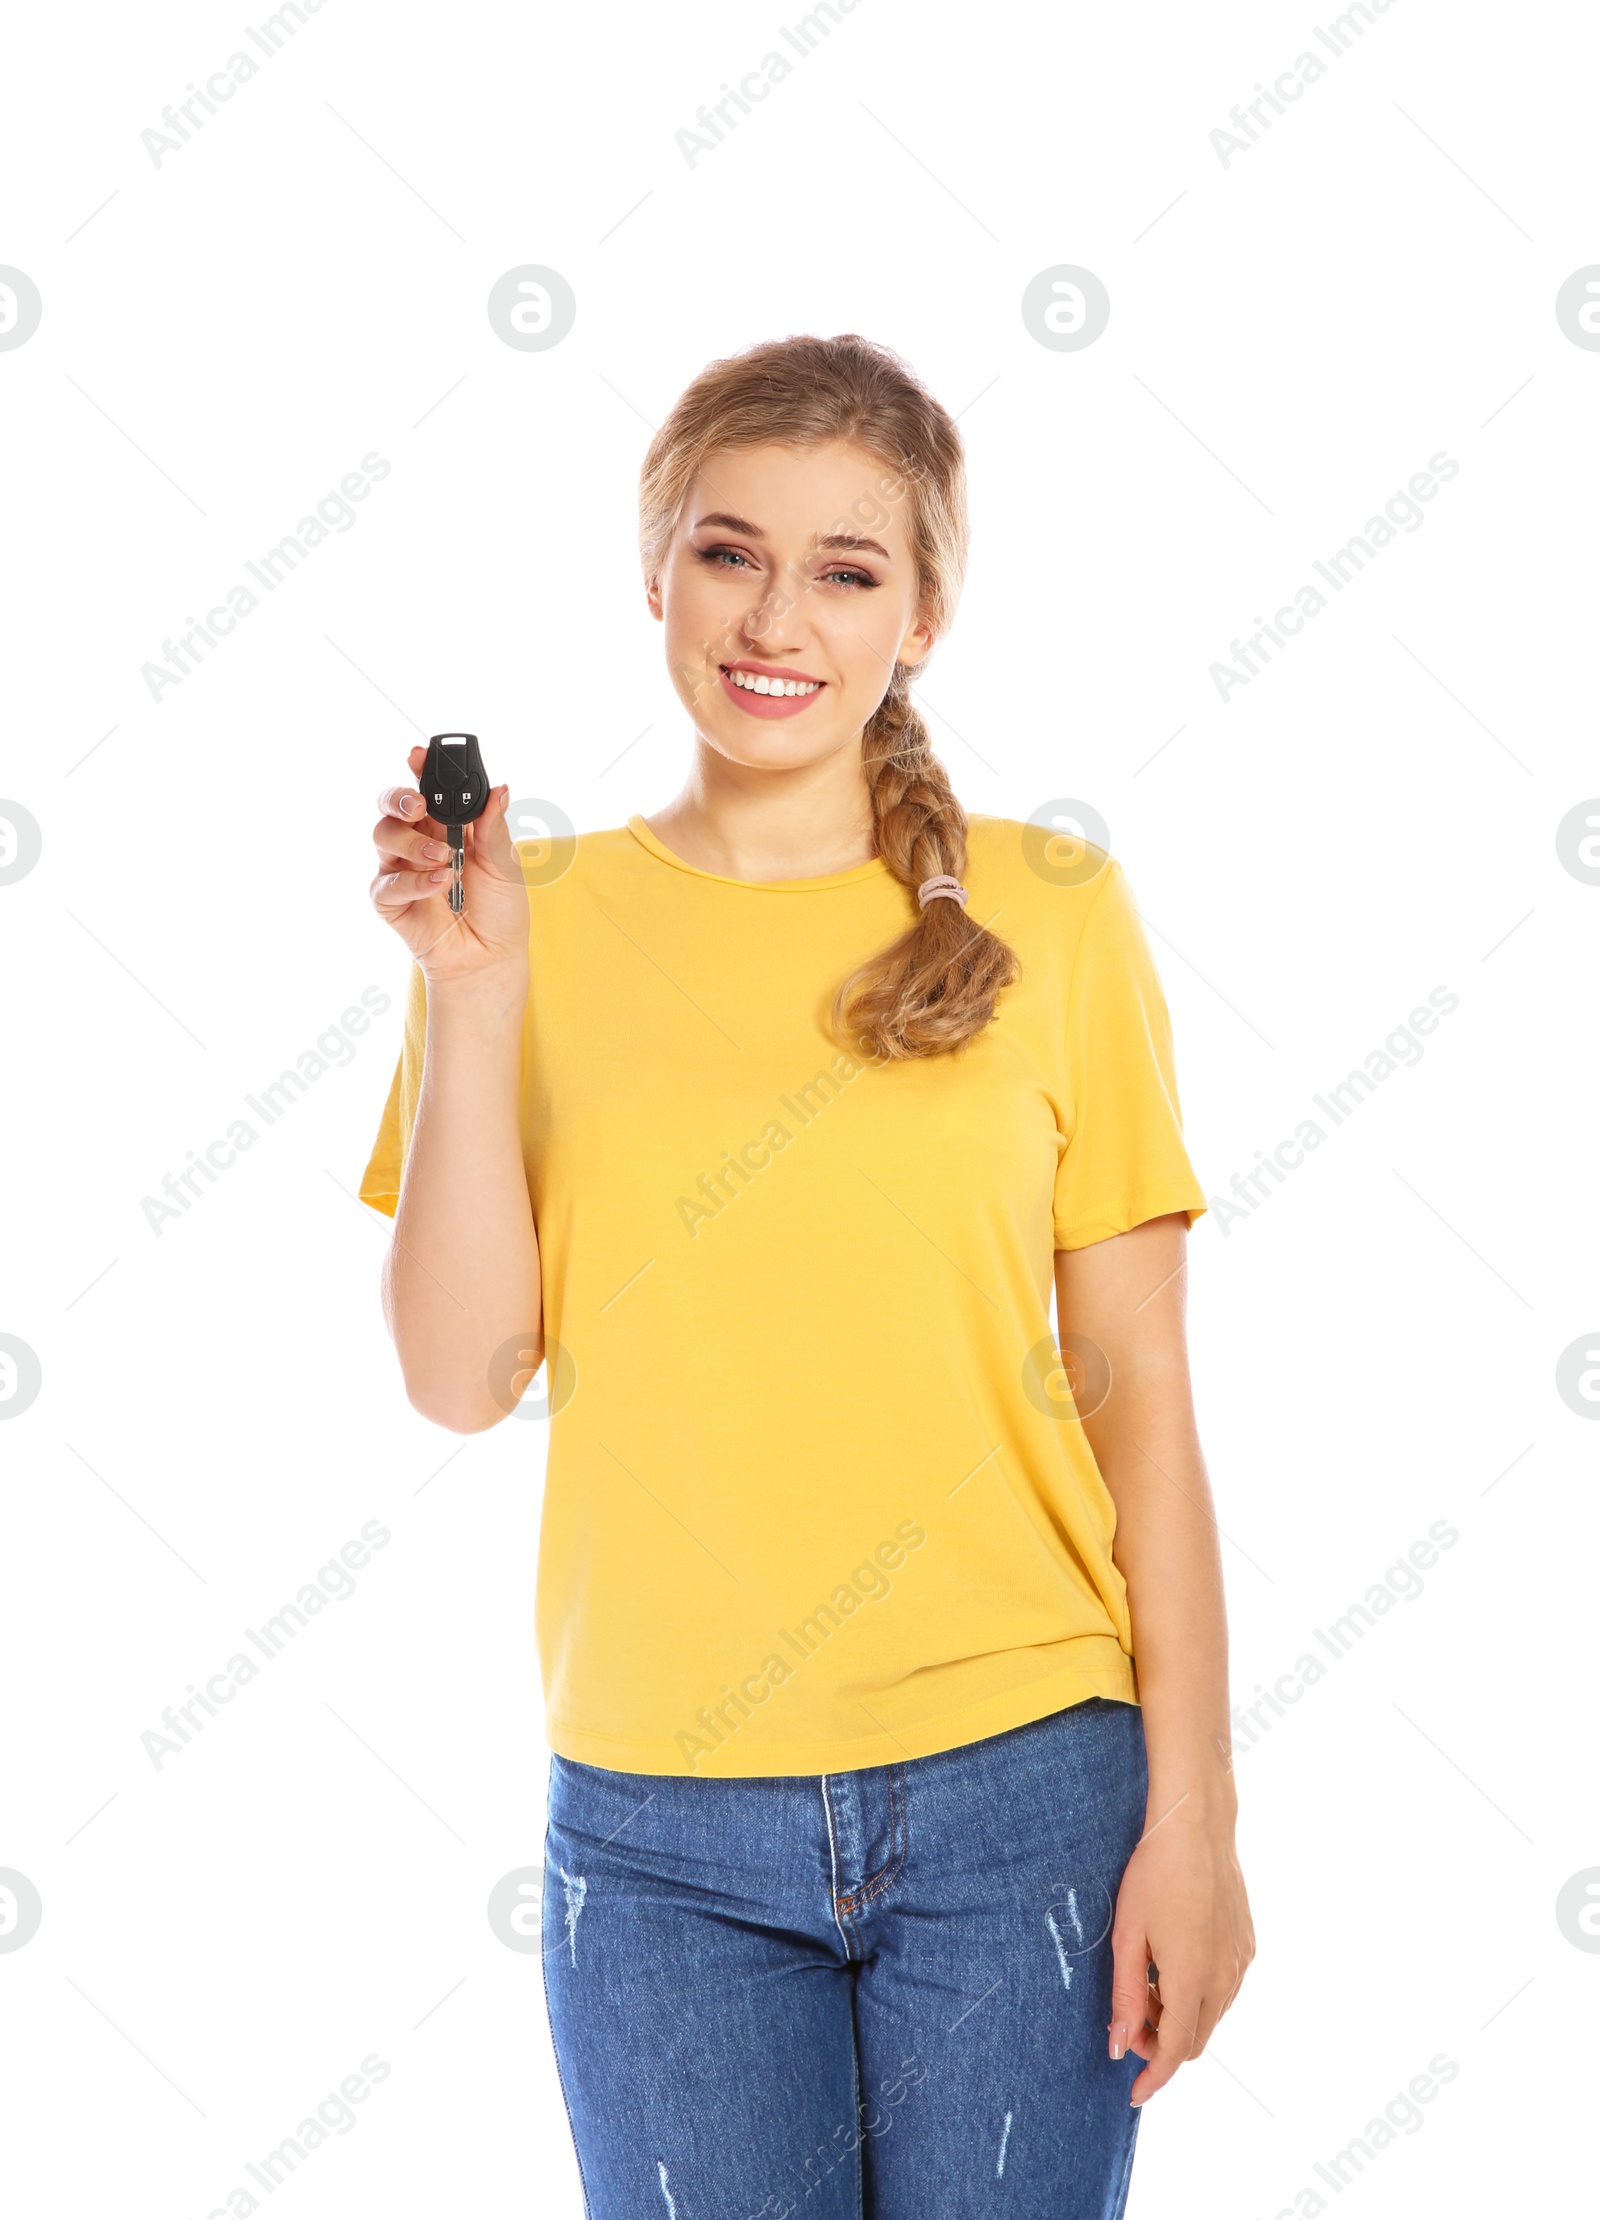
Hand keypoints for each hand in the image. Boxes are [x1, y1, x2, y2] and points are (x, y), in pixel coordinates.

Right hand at [369, 747, 530, 983]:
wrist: (491, 959)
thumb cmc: (500, 911)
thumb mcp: (506, 865)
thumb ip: (495, 827)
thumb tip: (500, 788)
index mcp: (446, 826)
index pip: (426, 789)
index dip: (419, 769)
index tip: (418, 755)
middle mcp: (418, 842)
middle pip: (392, 806)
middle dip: (398, 798)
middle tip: (418, 807)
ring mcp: (400, 870)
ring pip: (383, 836)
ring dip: (412, 843)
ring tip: (445, 857)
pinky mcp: (390, 901)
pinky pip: (388, 883)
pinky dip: (415, 882)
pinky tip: (441, 883)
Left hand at [1108, 1802, 1253, 2104]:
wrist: (1196, 1827)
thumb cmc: (1153, 1876)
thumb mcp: (1127, 1936)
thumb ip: (1124, 1996)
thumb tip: (1118, 2046)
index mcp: (1191, 1979)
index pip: (1174, 2052)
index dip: (1153, 2077)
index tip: (1133, 2094)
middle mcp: (1224, 1979)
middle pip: (1194, 2039)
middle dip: (1160, 2042)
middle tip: (1127, 2016)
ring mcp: (1241, 1963)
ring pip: (1210, 2016)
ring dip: (1179, 2016)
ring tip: (1146, 1979)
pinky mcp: (1247, 1946)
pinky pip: (1223, 1989)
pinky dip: (1197, 1992)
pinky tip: (1172, 1959)